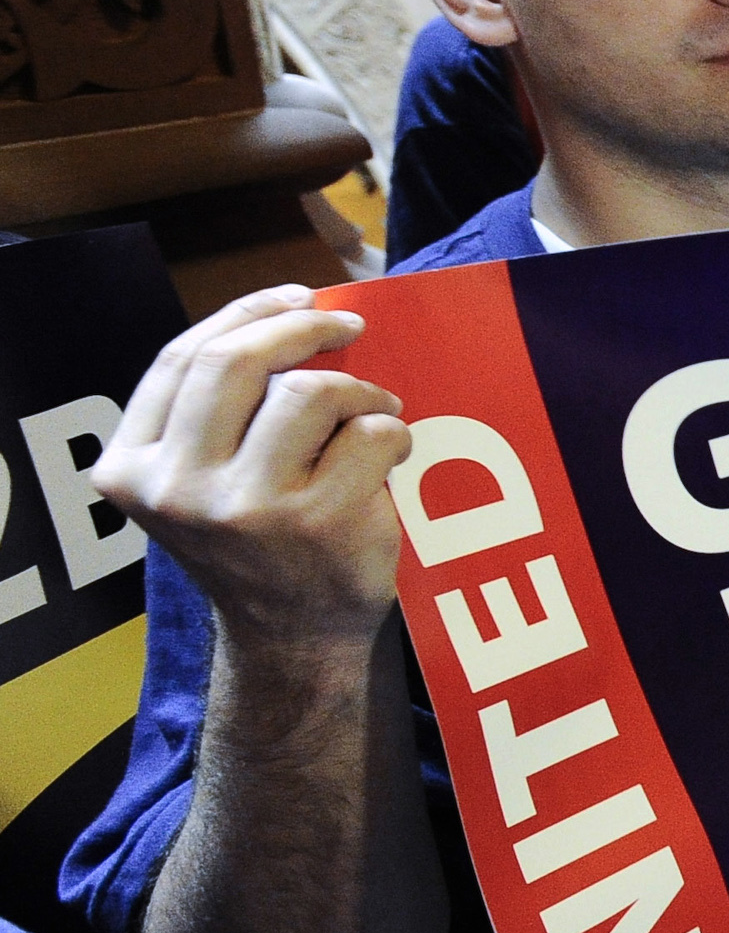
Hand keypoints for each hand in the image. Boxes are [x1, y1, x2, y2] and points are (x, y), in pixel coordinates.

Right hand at [95, 285, 409, 649]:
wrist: (293, 636)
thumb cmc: (257, 542)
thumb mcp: (198, 480)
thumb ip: (214, 412)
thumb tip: (285, 310)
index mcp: (132, 468)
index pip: (182, 360)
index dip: (245, 314)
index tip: (295, 295)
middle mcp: (178, 488)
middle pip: (238, 362)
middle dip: (303, 326)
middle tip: (347, 326)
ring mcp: (247, 507)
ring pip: (311, 392)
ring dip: (359, 389)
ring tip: (375, 411)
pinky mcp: (319, 521)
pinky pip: (371, 432)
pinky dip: (392, 432)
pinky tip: (388, 459)